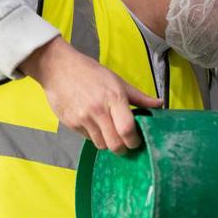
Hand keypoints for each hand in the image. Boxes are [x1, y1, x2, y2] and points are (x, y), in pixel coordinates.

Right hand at [20, 37, 161, 153]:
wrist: (58, 68)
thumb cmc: (90, 72)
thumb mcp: (117, 81)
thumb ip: (139, 97)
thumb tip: (159, 104)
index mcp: (114, 98)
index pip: (127, 130)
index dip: (134, 141)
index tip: (136, 141)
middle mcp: (98, 110)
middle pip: (115, 144)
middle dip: (123, 149)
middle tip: (125, 145)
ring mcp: (83, 118)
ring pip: (101, 144)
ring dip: (108, 143)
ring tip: (109, 132)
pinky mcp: (71, 123)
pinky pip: (88, 139)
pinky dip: (94, 136)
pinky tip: (94, 125)